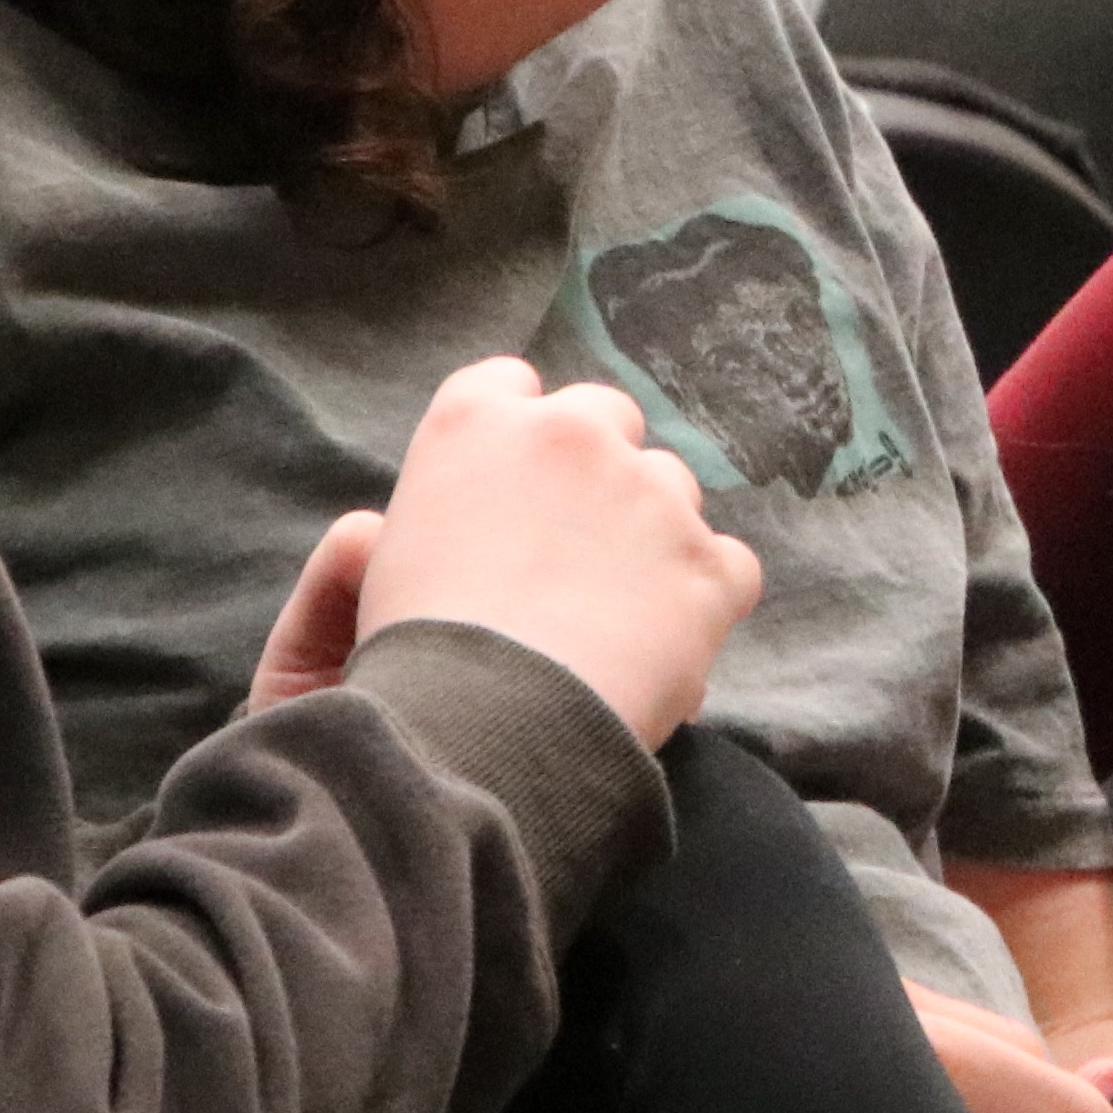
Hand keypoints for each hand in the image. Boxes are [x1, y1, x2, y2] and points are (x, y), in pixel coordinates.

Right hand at [295, 358, 760, 743]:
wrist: (483, 728)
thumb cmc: (415, 656)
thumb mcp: (385, 564)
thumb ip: (423, 516)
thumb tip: (422, 525)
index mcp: (475, 422)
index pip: (509, 385)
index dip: (517, 435)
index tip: (518, 485)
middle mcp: (568, 433)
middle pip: (606, 418)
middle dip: (598, 471)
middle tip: (573, 551)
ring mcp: (650, 492)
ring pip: (672, 487)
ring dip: (655, 532)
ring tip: (614, 614)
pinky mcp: (707, 561)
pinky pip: (728, 566)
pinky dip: (705, 602)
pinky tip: (664, 649)